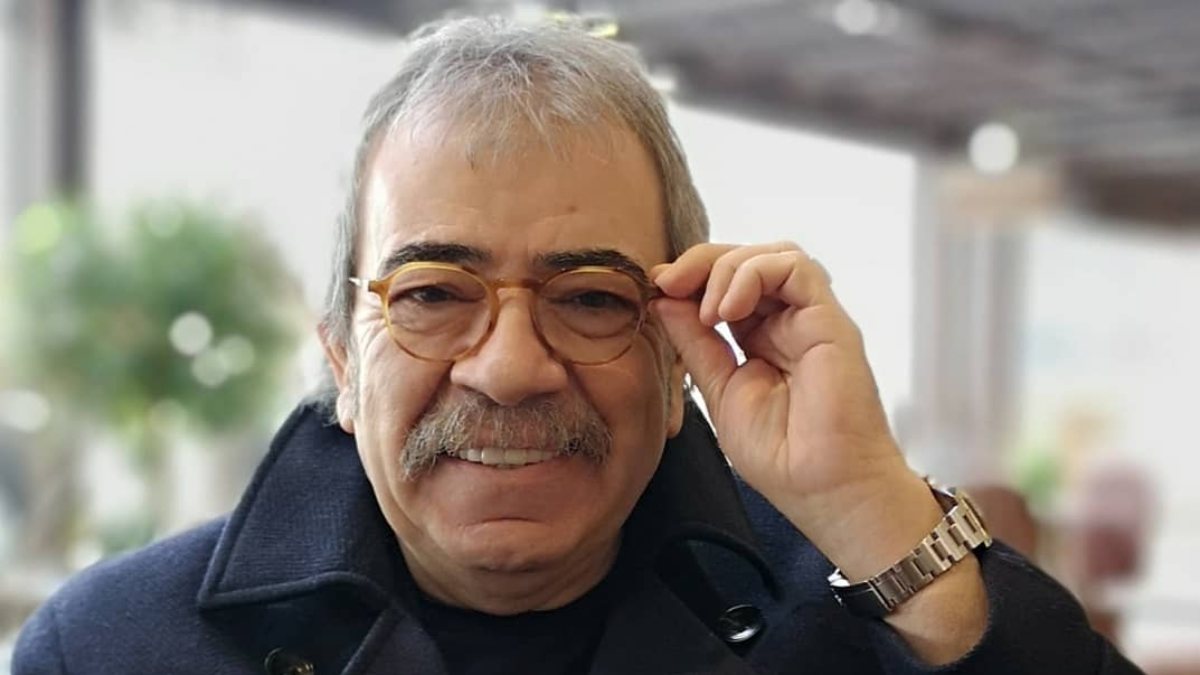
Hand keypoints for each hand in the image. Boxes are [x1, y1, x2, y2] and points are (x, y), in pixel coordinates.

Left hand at [651, 242, 940, 577]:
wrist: (826, 492)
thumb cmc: (783, 457)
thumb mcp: (721, 391)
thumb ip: (697, 345)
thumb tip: (665, 300)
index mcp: (763, 337)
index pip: (728, 283)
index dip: (691, 277)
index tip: (657, 291)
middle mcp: (790, 321)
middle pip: (748, 259)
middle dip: (701, 262)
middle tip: (668, 283)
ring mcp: (812, 318)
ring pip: (772, 254)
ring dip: (726, 268)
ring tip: (706, 311)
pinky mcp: (831, 321)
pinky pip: (795, 267)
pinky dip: (753, 274)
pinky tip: (727, 310)